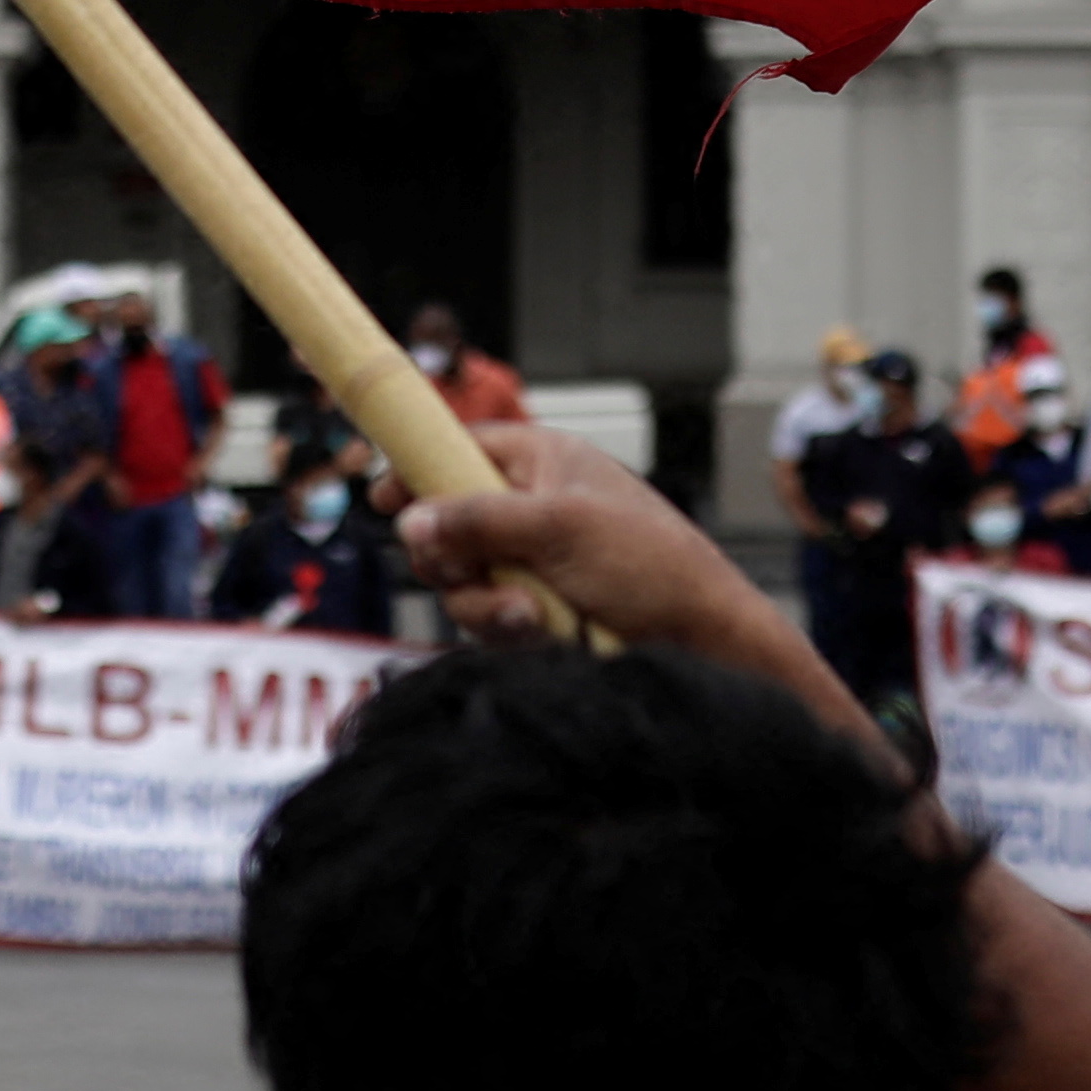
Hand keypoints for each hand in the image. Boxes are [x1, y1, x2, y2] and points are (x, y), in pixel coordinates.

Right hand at [399, 427, 782, 665]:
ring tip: (531, 614)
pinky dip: (508, 629)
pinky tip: (545, 634)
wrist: (706, 643)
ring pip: (463, 579)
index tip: (384, 496)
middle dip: (454, 557)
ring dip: (486, 602)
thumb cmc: (653, 568)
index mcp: (544, 464)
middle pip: (447, 523)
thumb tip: (410, 518)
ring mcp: (535, 561)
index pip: (461, 447)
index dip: (419, 467)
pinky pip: (489, 618)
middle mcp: (534, 509)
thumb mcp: (561, 529)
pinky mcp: (539, 610)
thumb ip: (480, 519)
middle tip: (469, 568)